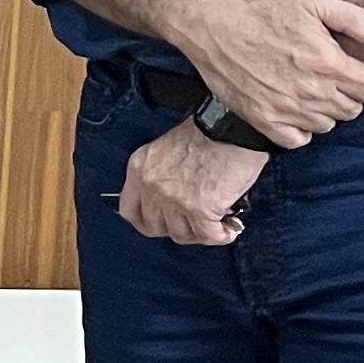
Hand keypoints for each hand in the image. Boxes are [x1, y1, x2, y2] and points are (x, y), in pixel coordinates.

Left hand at [114, 119, 268, 245]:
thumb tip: (171, 203)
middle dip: (177, 228)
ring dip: (200, 232)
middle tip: (194, 223)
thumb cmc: (209, 132)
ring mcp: (175, 200)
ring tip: (217, 222)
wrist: (234, 126)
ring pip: (182, 235)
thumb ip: (162, 175)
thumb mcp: (168, 149)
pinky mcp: (201, 210)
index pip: (129, 211)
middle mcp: (152, 186)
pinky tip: (230, 229)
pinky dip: (222, 235)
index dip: (147, 222)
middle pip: (155, 227)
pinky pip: (208, 236)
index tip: (162, 223)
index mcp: (140, 168)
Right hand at [176, 0, 363, 144]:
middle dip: (345, 94)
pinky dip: (300, 129)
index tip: (351, 71)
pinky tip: (292, 109)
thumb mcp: (314, 3)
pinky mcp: (264, 121)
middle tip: (326, 78)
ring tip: (307, 90)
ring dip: (323, 111)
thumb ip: (355, 20)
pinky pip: (298, 139)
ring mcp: (287, 109)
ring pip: (327, 125)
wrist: (215, 29)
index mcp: (328, 62)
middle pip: (352, 110)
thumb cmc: (264, 14)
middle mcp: (311, 91)